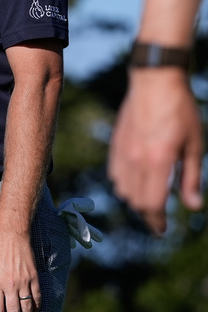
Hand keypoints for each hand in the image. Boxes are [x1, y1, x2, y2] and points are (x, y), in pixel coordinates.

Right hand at [109, 67, 203, 234]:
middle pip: (135, 200)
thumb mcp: (195, 145)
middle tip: (161, 215)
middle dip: (148, 212)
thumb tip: (193, 207)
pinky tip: (138, 179)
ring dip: (136, 198)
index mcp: (158, 161)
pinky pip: (115, 174)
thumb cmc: (181, 111)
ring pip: (123, 189)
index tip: (163, 230)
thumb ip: (191, 177)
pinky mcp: (116, 144)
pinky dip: (125, 184)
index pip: (152, 203)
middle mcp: (136, 159)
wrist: (154, 82)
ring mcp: (122, 151)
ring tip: (151, 197)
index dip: (157, 221)